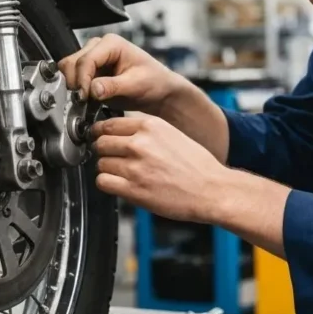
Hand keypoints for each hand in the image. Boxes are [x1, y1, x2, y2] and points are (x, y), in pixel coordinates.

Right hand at [58, 33, 182, 113]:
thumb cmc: (154, 82)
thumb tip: (93, 89)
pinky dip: (77, 91)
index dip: (82, 79)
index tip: (85, 96)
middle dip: (76, 83)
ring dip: (74, 86)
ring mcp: (93, 59)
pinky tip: (88, 101)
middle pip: (72, 62)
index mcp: (111, 43)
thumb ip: (113, 86)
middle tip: (84, 100)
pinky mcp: (91, 73)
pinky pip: (74, 80)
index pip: (86, 60)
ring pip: (69, 70)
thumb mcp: (136, 84)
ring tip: (87, 101)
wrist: (159, 92)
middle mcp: (99, 47)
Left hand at [91, 114, 231, 223]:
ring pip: (100, 163)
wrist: (212, 189)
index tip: (102, 139)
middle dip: (104, 151)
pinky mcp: (133, 189)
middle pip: (101, 143)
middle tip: (113, 158)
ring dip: (107, 169)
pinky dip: (107, 184)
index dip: (102, 133)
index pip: (108, 124)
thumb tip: (120, 133)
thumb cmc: (197, 165)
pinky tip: (120, 184)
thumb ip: (145, 131)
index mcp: (150, 126)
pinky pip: (103, 182)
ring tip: (123, 174)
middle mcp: (140, 143)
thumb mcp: (172, 134)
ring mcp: (135, 167)